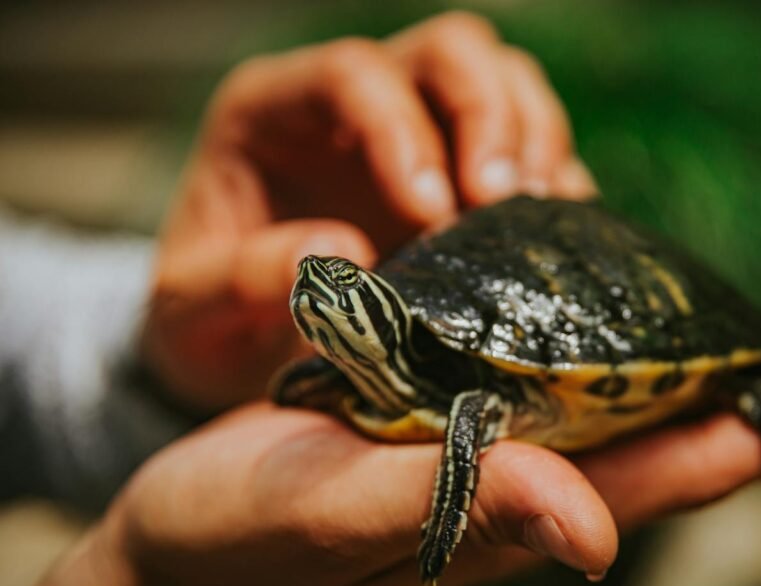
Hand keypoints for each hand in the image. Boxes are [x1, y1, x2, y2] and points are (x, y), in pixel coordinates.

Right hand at [0, 291, 760, 585]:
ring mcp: (493, 453)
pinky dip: (634, 356)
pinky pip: (569, 389)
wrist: (179, 547)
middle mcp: (523, 481)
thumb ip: (466, 511)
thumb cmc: (245, 535)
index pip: (672, 468)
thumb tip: (598, 535)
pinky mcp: (452, 422)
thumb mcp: (344, 514)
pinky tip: (662, 329)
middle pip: (681, 433)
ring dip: (722, 364)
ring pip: (638, 408)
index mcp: (511, 508)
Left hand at [141, 11, 595, 413]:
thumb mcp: (192, 311)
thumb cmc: (209, 320)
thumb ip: (239, 280)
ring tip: (537, 216)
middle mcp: (358, 107)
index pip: (351, 74)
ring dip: (535, 139)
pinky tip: (555, 240)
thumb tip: (337, 252)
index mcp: (277, 111)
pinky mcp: (467, 182)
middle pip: (448, 52)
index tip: (431, 212)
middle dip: (487, 116)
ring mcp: (422, 136)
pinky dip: (557, 185)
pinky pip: (534, 150)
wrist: (242, 347)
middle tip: (499, 201)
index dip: (400, 129)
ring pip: (505, 80)